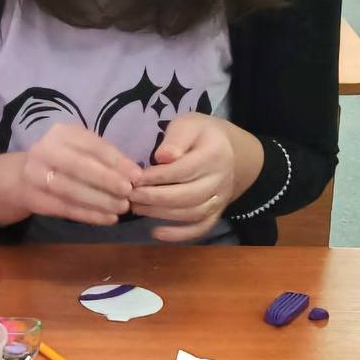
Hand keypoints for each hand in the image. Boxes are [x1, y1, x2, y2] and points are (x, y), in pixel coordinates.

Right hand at [2, 123, 140, 225]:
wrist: (24, 176)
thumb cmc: (64, 160)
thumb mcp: (82, 150)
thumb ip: (105, 159)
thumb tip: (135, 175)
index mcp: (61, 133)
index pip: (92, 145)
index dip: (116, 161)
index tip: (137, 176)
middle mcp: (45, 150)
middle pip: (78, 166)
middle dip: (107, 181)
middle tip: (128, 193)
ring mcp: (35, 175)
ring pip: (71, 190)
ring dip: (100, 201)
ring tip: (121, 208)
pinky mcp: (35, 198)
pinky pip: (65, 208)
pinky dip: (89, 215)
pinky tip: (108, 219)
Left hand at [129, 114, 235, 241]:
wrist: (229, 150)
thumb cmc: (200, 134)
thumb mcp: (188, 125)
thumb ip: (175, 139)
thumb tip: (162, 158)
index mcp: (213, 155)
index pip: (183, 170)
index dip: (157, 177)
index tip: (135, 178)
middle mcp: (219, 179)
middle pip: (187, 195)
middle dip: (155, 197)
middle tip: (130, 195)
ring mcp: (220, 198)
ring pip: (192, 213)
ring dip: (161, 214)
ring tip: (136, 208)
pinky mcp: (216, 212)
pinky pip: (201, 227)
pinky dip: (180, 234)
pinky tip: (156, 233)